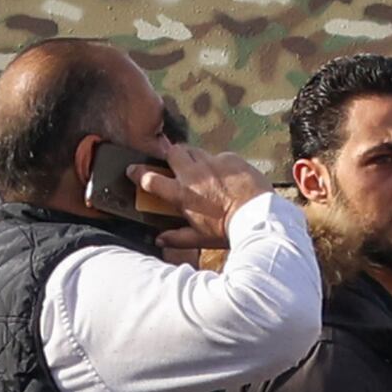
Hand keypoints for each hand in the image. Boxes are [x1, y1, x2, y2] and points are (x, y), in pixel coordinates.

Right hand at [145, 136, 271, 233]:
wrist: (257, 216)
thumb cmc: (228, 230)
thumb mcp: (200, 238)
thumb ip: (177, 238)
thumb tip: (160, 240)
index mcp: (181, 194)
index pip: (150, 179)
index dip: (139, 173)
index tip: (134, 171)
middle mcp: (193, 175)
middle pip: (172, 152)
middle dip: (171, 157)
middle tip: (175, 165)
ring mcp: (212, 163)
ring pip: (194, 150)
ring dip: (194, 158)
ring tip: (201, 170)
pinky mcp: (230, 158)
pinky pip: (219, 156)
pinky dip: (219, 163)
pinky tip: (226, 176)